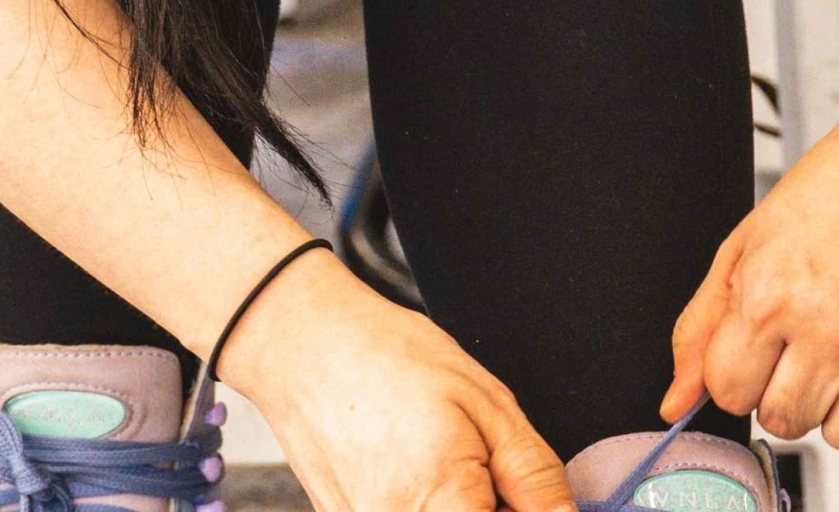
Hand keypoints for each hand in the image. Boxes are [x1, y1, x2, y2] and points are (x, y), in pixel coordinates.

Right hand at [223, 250, 576, 511]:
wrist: (303, 343)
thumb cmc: (387, 357)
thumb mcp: (488, 404)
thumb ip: (536, 478)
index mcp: (440, 505)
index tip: (532, 494)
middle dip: (500, 508)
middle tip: (495, 474)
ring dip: (470, 505)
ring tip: (458, 465)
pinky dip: (436, 502)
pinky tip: (428, 471)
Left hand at [661, 116, 838, 450]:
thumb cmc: (838, 187)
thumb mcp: (746, 245)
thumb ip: (702, 327)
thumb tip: (675, 400)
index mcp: (771, 298)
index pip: (729, 394)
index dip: (736, 375)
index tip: (752, 351)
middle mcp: (830, 331)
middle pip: (782, 421)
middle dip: (780, 391)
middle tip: (795, 346)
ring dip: (832, 403)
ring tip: (838, 349)